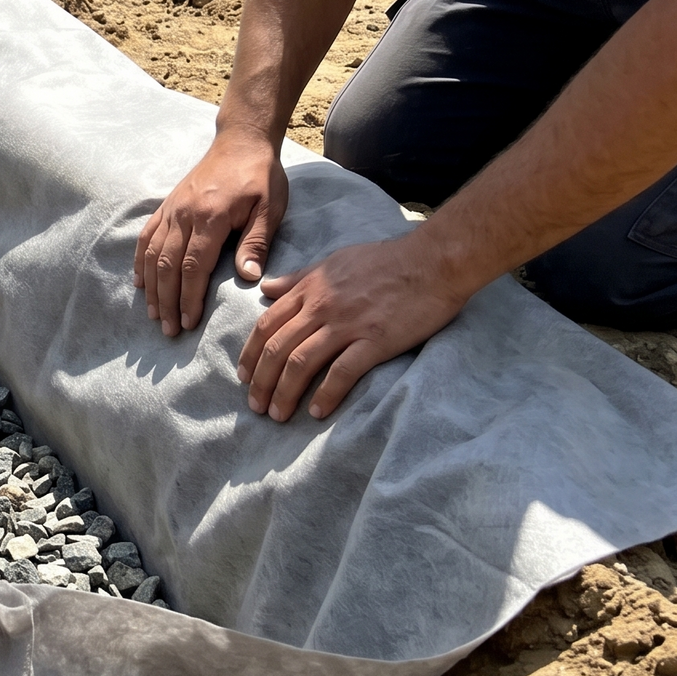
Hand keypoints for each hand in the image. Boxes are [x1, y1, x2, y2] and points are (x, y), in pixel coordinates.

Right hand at [135, 128, 287, 336]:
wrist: (240, 141)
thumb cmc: (260, 176)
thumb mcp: (269, 208)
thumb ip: (256, 242)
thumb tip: (248, 278)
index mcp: (210, 218)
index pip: (193, 267)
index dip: (188, 297)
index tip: (188, 323)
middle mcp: (184, 215)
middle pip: (167, 266)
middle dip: (167, 301)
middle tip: (169, 330)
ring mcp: (172, 210)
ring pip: (153, 254)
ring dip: (151, 287)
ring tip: (154, 314)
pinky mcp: (168, 205)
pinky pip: (147, 236)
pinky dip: (140, 261)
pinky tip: (140, 282)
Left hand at [238, 233, 473, 420]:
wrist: (432, 261)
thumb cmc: (385, 259)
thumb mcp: (334, 260)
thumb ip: (298, 278)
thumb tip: (266, 288)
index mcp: (310, 288)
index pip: (267, 325)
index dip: (251, 353)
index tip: (244, 376)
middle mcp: (321, 307)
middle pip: (278, 348)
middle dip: (261, 381)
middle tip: (255, 405)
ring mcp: (347, 324)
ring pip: (301, 363)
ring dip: (284, 392)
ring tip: (278, 415)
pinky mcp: (375, 341)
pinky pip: (342, 372)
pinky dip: (325, 395)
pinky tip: (316, 412)